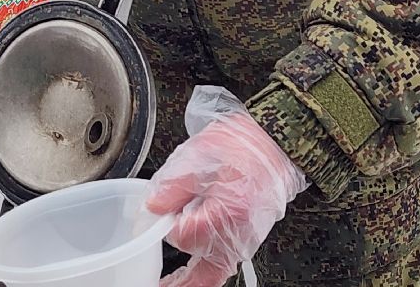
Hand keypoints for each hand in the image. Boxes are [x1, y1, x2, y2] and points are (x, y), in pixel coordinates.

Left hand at [147, 87, 307, 286]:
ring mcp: (243, 241)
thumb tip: (151, 208)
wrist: (268, 146)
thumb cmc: (238, 147)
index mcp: (227, 213)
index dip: (164, 224)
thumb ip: (171, 187)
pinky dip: (203, 275)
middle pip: (197, 258)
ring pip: (211, 272)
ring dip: (188, 279)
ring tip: (167, 285)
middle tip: (156, 263)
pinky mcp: (243, 240)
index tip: (155, 213)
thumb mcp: (196, 159)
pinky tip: (186, 280)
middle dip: (176, 255)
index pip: (183, 235)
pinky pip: (221, 266)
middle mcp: (238, 235)